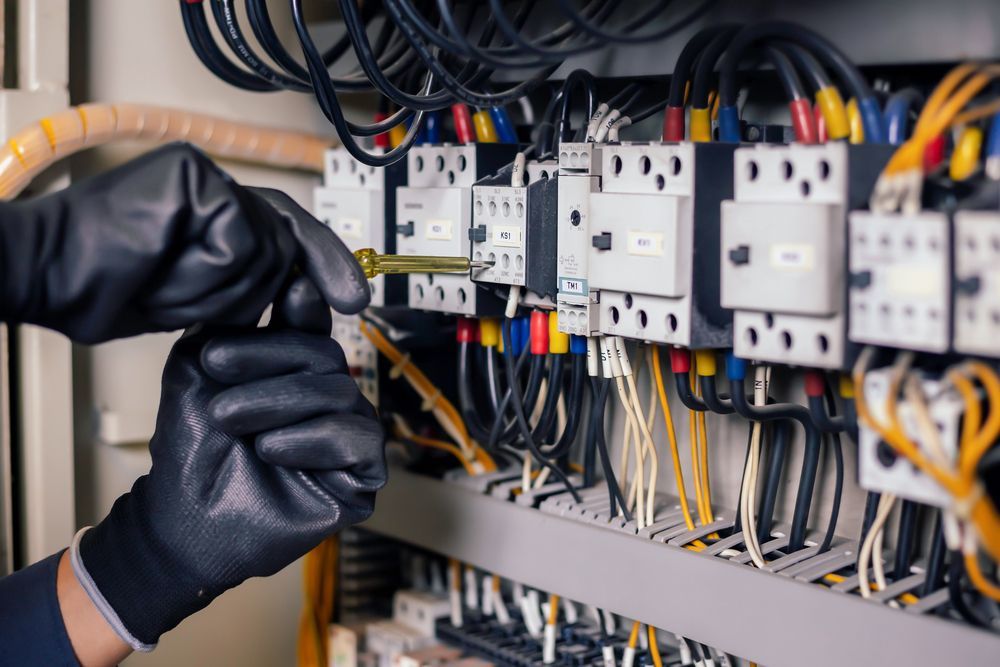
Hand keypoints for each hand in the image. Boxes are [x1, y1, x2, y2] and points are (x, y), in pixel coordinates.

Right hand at [0, 142, 368, 342]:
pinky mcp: (195, 173)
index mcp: (214, 206)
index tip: (355, 299)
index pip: (288, 228)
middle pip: (285, 243)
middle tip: (208, 301)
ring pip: (266, 250)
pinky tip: (163, 266)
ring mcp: (207, 174)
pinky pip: (238, 241)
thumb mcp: (199, 294)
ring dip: (222, 290)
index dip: (326, 263)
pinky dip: (206, 272)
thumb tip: (307, 289)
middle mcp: (215, 182)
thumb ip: (248, 282)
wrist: (47, 275)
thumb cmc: (106, 288)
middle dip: (263, 290)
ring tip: (165, 282)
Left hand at [70, 316, 385, 648]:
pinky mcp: (361, 476)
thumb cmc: (190, 446)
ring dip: (278, 402)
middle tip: (216, 369)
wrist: (183, 518)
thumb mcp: (199, 368)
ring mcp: (348, 435)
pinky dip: (314, 439)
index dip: (302, 304)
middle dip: (267, 358)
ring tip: (231, 421)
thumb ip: (236, 322)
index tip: (284, 291)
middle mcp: (328, 398)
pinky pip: (359, 439)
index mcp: (295, 369)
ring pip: (340, 393)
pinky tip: (272, 448)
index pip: (312, 323)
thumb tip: (283, 275)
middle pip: (325, 353)